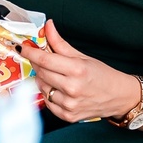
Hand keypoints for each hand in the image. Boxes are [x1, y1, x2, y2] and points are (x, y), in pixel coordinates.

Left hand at [18, 20, 134, 124]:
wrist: (118, 96)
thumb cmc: (102, 75)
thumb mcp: (82, 56)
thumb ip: (60, 43)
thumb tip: (47, 26)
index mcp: (77, 70)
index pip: (45, 59)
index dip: (31, 52)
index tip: (23, 47)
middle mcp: (72, 88)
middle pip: (41, 72)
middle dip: (37, 64)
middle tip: (41, 59)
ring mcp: (69, 104)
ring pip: (42, 87)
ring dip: (43, 79)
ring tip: (55, 75)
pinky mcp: (68, 115)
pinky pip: (47, 102)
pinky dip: (48, 93)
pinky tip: (58, 89)